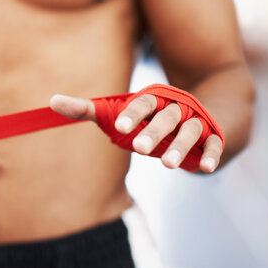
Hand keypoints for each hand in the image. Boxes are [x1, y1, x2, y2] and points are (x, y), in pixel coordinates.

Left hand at [50, 94, 222, 172]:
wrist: (212, 112)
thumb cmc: (156, 117)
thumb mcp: (126, 112)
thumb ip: (91, 110)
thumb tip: (51, 102)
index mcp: (155, 100)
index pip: (142, 103)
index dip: (131, 113)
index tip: (118, 126)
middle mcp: (177, 108)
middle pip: (166, 116)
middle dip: (154, 131)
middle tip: (140, 148)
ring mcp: (198, 122)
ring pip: (190, 131)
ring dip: (181, 146)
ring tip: (167, 165)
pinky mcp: (216, 137)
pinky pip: (215, 145)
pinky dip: (211, 155)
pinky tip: (206, 167)